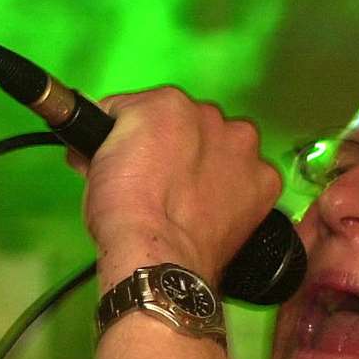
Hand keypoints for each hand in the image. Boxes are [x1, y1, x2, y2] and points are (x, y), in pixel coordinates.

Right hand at [75, 87, 282, 285]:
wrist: (155, 254)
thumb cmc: (124, 213)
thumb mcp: (95, 164)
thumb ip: (110, 142)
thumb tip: (108, 146)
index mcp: (166, 103)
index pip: (148, 108)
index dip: (136, 135)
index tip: (133, 155)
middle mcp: (210, 116)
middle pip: (191, 125)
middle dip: (177, 147)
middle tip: (159, 181)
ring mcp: (241, 148)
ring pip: (225, 146)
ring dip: (212, 163)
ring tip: (190, 198)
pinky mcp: (263, 181)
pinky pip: (251, 177)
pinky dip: (237, 190)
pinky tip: (216, 210)